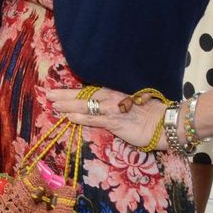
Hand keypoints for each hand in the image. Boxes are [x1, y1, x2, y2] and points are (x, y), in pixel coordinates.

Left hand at [47, 86, 166, 149]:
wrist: (163, 122)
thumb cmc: (146, 113)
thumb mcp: (126, 102)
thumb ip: (110, 101)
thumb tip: (94, 103)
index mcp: (111, 91)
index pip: (87, 89)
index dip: (71, 91)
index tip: (56, 90)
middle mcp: (109, 97)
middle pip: (82, 94)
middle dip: (64, 95)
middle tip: (48, 94)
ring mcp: (111, 109)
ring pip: (85, 106)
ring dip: (68, 105)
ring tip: (54, 105)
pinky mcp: (115, 122)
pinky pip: (94, 119)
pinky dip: (81, 118)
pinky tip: (70, 118)